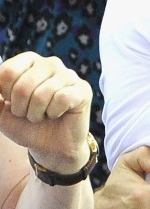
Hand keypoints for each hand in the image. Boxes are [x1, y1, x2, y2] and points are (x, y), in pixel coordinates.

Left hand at [0, 52, 91, 172]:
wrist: (50, 147)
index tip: (13, 103)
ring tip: (42, 116)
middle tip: (28, 114)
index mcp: (28, 61)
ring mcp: (68, 75)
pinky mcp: (82, 89)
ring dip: (37, 114)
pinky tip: (58, 114)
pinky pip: (62, 98)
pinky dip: (54, 112)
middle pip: (23, 85)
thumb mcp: (0, 112)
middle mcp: (50, 63)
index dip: (5, 95)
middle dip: (21, 108)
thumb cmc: (26, 125)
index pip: (7, 72)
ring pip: (42, 94)